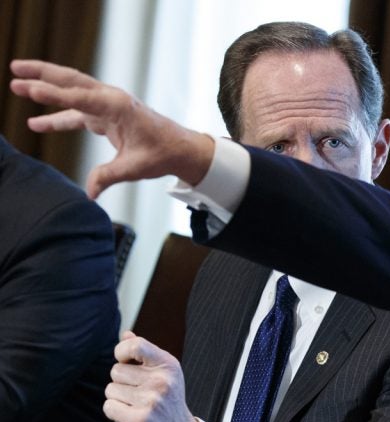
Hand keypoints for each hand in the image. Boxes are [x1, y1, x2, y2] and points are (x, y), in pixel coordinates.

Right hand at [9, 59, 213, 197]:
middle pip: (72, 81)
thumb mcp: (135, 167)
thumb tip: (88, 194)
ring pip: (72, 91)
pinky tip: (37, 122)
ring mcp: (108, 106)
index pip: (80, 98)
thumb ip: (108, 177)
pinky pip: (77, 112)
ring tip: (17, 84)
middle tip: (15, 67)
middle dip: (42, 74)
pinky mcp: (106, 115)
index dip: (53, 94)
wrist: (180, 149)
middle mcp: (111, 100)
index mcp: (119, 106)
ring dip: (46, 87)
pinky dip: (58, 115)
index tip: (29, 88)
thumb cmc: (162, 154)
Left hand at [104, 332, 198, 421]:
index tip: (125, 362)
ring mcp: (152, 400)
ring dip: (118, 399)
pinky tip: (129, 416)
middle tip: (137, 394)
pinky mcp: (140, 419)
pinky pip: (109, 407)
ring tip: (135, 405)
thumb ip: (144, 353)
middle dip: (120, 382)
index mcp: (168, 365)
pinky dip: (114, 413)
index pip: (135, 345)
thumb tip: (126, 334)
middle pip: (116, 370)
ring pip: (110, 390)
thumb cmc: (168, 403)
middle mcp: (162, 380)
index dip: (122, 352)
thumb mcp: (164, 374)